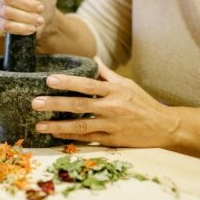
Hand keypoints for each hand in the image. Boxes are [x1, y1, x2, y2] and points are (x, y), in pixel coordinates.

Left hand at [31, 57, 178, 147]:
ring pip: (81, 125)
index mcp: (115, 90)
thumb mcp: (127, 84)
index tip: (49, 80)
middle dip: (55, 104)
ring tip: (38, 125)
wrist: (164, 127)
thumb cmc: (143, 102)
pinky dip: (71, 137)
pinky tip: (55, 135)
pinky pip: (88, 138)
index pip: (87, 84)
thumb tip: (92, 58)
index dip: (68, 82)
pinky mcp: (112, 140)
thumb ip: (107, 73)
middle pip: (79, 105)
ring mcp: (111, 125)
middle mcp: (112, 107)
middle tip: (35, 103)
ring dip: (58, 126)